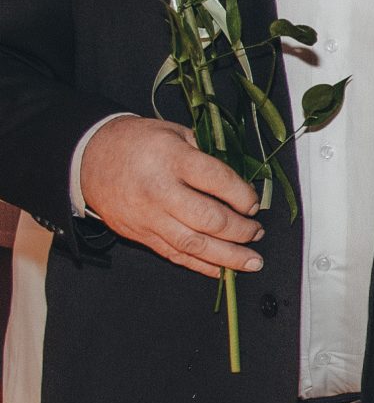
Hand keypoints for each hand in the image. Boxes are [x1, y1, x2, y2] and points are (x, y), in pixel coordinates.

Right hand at [82, 116, 263, 278]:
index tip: (254, 204)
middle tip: (257, 232)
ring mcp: (148, 217)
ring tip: (251, 261)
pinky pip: (175, 255)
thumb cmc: (136, 143)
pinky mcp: (140, 234)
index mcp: (172, 159)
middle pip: (209, 219)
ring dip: (228, 256)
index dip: (243, 196)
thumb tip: (240, 178)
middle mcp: (160, 191)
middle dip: (241, 230)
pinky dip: (201, 265)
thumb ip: (207, 153)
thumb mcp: (175, 132)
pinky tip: (222, 270)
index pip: (217, 181)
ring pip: (194, 244)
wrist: (87, 159)